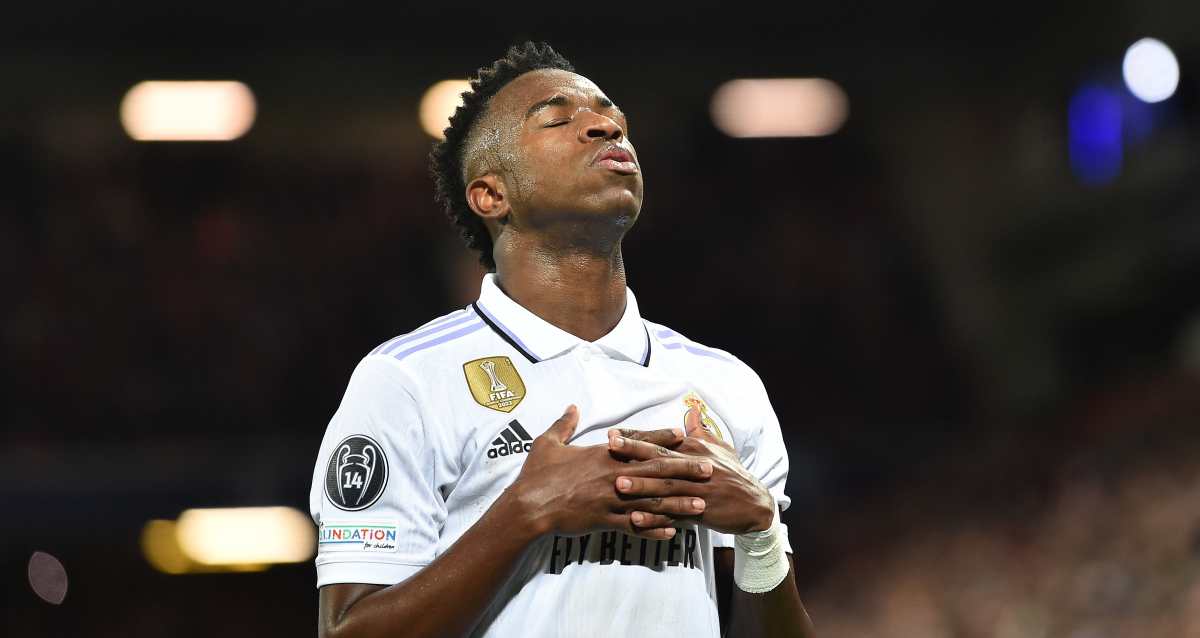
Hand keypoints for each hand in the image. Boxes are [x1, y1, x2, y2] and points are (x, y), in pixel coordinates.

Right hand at [508, 405, 711, 540]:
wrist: (528, 506)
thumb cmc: (537, 474)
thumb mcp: (547, 443)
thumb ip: (564, 424)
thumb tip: (572, 406)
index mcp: (602, 454)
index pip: (638, 443)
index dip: (661, 438)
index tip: (682, 435)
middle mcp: (613, 475)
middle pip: (655, 471)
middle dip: (684, 470)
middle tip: (708, 469)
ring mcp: (611, 500)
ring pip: (652, 501)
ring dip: (679, 503)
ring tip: (701, 505)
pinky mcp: (605, 521)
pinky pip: (635, 526)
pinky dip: (655, 529)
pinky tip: (673, 532)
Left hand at [607, 409, 774, 534]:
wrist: (756, 504)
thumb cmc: (733, 474)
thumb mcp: (720, 448)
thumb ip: (700, 431)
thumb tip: (691, 411)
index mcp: (695, 450)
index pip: (662, 440)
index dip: (638, 436)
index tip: (614, 434)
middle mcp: (695, 467)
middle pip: (661, 458)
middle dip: (635, 452)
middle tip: (610, 447)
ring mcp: (698, 490)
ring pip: (666, 487)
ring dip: (641, 487)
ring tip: (618, 485)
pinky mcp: (701, 512)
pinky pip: (674, 514)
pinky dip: (655, 518)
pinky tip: (636, 520)